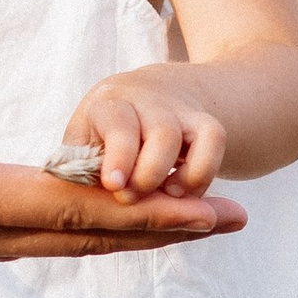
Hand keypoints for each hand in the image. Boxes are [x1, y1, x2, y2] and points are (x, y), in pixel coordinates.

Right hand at [0, 42, 241, 297]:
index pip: (72, 205)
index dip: (151, 206)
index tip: (215, 208)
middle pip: (84, 234)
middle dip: (164, 227)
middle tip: (235, 221)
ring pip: (58, 243)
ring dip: (126, 233)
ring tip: (182, 222)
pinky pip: (25, 242)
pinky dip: (75, 232)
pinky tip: (85, 220)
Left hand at [61, 64, 231, 196]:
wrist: (143, 95)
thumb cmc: (101, 132)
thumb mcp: (83, 142)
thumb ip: (82, 168)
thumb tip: (81, 202)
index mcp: (109, 102)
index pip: (118, 122)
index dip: (119, 156)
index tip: (114, 185)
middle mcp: (148, 100)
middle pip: (162, 132)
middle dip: (150, 174)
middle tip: (132, 197)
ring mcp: (181, 110)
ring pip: (199, 136)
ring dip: (186, 177)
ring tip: (167, 196)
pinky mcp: (206, 123)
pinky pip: (216, 143)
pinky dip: (204, 174)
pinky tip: (183, 192)